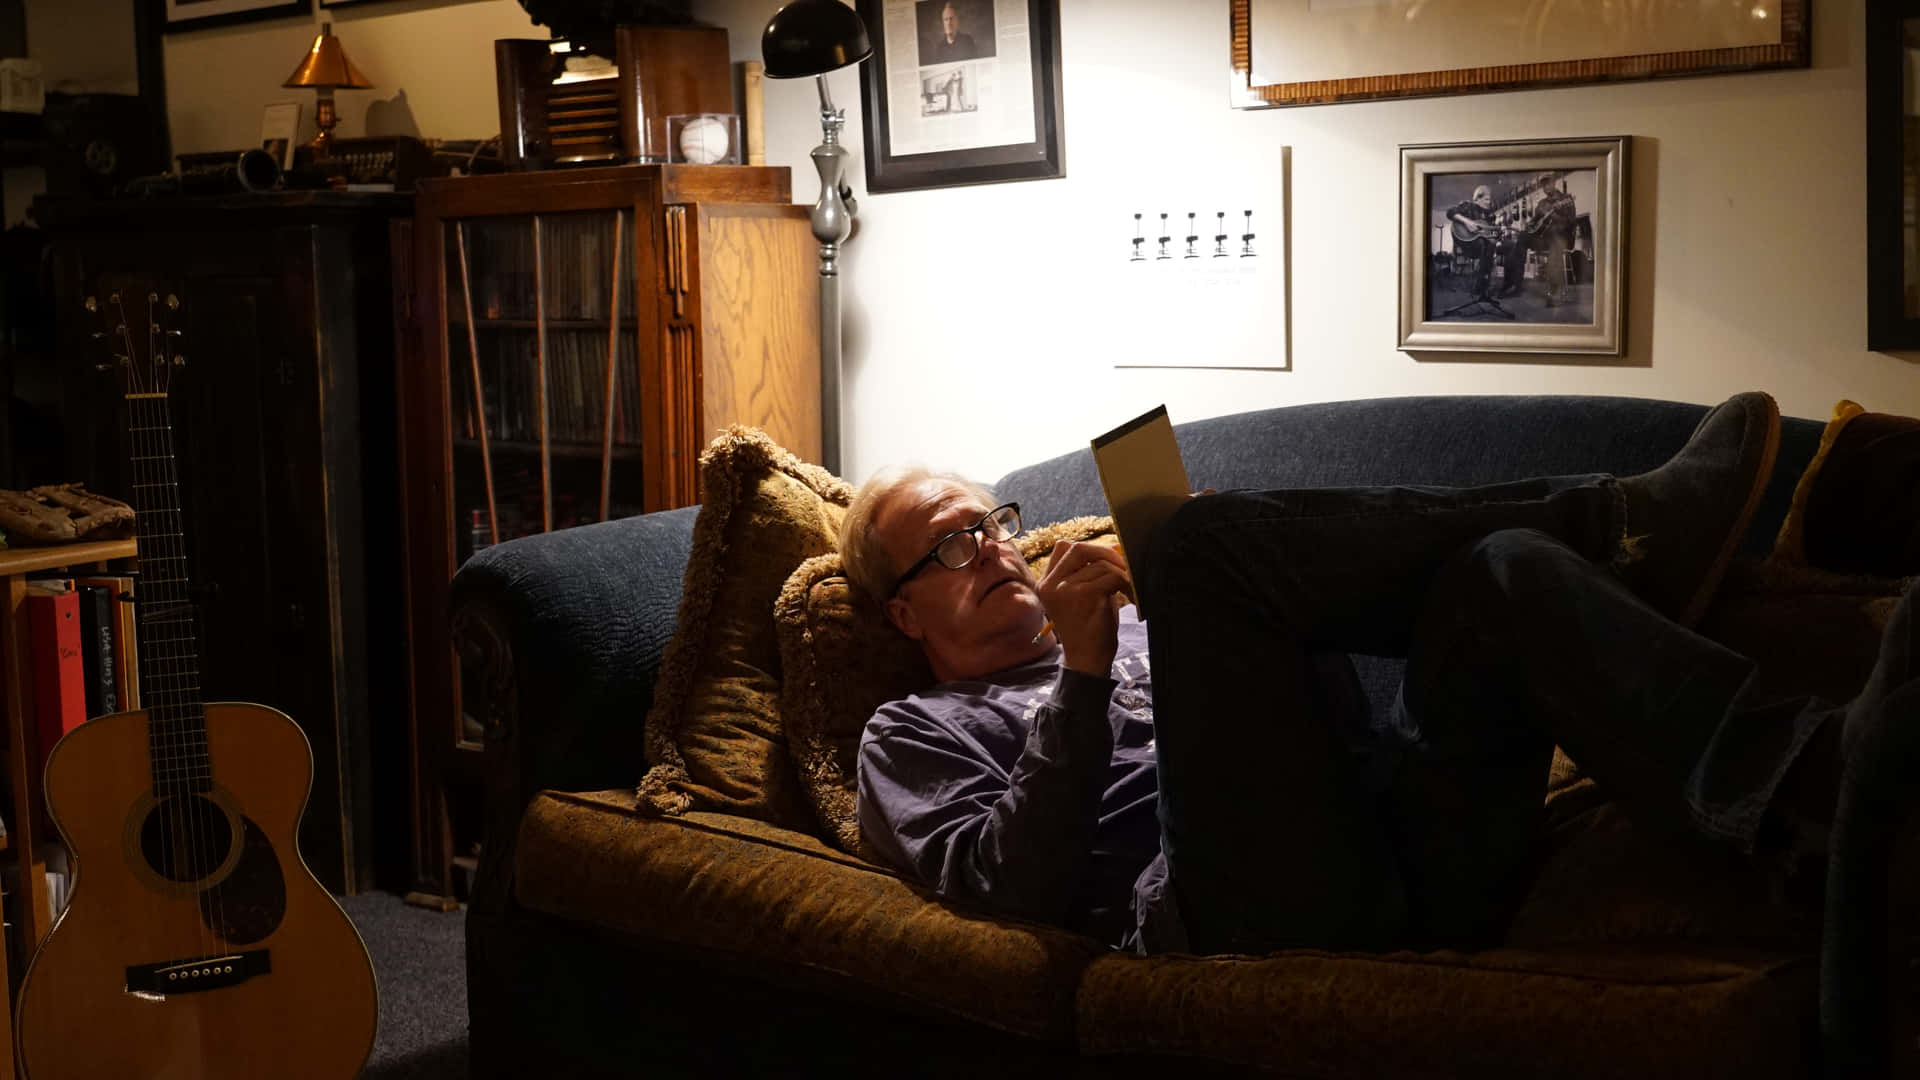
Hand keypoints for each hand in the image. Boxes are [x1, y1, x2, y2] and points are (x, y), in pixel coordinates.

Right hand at [1036, 540, 1132, 676]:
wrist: (1087, 661)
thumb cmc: (1088, 630)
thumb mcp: (1080, 598)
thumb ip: (1087, 574)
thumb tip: (1114, 547)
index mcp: (1045, 584)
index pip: (1062, 548)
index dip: (1088, 549)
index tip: (1106, 559)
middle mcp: (1050, 585)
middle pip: (1078, 548)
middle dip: (1105, 552)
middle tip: (1123, 565)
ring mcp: (1065, 589)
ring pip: (1100, 564)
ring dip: (1121, 572)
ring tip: (1130, 586)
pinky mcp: (1083, 595)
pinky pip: (1111, 576)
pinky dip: (1126, 582)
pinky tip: (1130, 595)